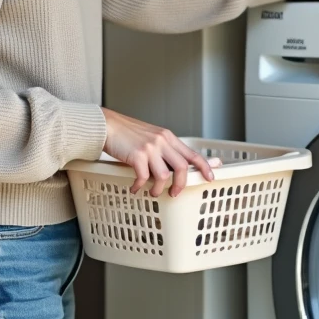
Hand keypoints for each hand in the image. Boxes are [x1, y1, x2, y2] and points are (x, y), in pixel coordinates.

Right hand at [101, 107, 220, 196]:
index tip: (210, 177)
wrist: (108, 125)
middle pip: (182, 167)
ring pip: (164, 175)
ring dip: (158, 189)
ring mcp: (150, 148)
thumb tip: (176, 165)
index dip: (204, 167)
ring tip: (151, 192)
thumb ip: (165, 149)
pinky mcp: (136, 155)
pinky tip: (134, 187)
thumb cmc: (128, 133)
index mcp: (168, 137)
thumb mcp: (151, 136)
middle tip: (174, 193)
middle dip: (181, 184)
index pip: (192, 153)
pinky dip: (139, 186)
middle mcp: (162, 141)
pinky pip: (144, 177)